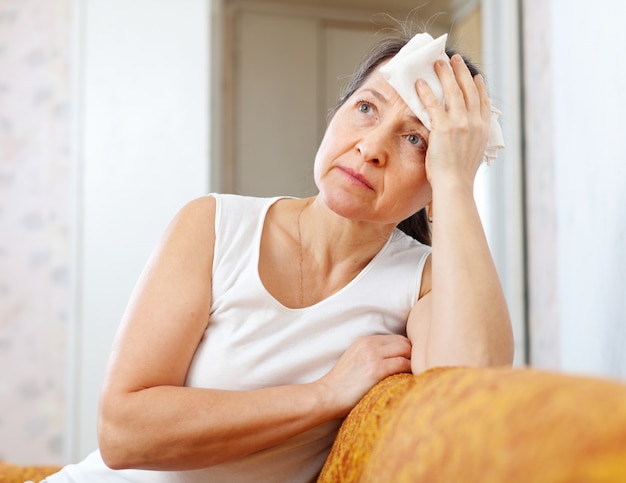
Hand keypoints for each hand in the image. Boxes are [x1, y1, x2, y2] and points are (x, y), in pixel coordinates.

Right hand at [315, 334, 411, 416]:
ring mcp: (373, 355)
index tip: (408, 364)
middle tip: (413, 371)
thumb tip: (393, 360)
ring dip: (413, 363)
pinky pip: (404, 364)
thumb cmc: (341, 384)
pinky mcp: (377, 369)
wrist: (326, 396)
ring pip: (406, 350)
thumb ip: (371, 355)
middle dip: (412, 355)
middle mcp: (369, 343)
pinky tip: (408, 381)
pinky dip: (410, 371)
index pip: (396, 338)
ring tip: (412, 376)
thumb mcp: (354, 359)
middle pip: (404, 342)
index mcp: (364, 340)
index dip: (405, 351)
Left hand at [416, 54, 491, 188]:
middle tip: (454, 59)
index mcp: (483, 129)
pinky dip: (426, 92)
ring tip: (438, 62)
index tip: (475, 76)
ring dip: (445, 74)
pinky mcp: (443, 128)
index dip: (478, 86)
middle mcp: (475, 123)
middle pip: (469, 89)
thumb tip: (466, 137)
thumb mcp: (472, 154)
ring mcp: (460, 124)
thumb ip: (471, 140)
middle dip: (461, 71)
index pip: (483, 101)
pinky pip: (433, 104)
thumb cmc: (460, 176)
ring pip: (453, 91)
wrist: (455, 185)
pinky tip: (420, 83)